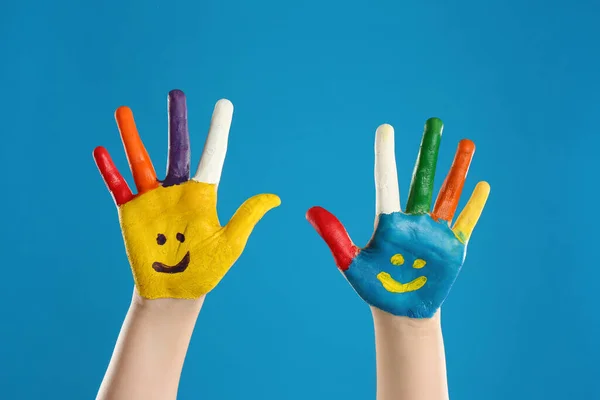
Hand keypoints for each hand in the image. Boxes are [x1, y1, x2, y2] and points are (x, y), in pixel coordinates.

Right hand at [93, 90, 279, 298]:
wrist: (175, 293)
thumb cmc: (206, 270)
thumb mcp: (230, 243)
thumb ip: (246, 216)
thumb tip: (274, 198)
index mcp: (203, 195)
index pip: (212, 155)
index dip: (218, 130)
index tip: (224, 104)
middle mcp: (177, 191)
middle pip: (176, 149)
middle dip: (176, 122)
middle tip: (176, 94)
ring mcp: (153, 200)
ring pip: (142, 161)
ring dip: (132, 137)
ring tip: (123, 110)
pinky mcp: (131, 213)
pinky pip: (119, 187)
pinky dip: (110, 170)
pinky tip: (101, 150)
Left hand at [307, 120, 488, 317]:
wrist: (400, 312)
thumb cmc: (374, 287)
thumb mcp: (350, 263)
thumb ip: (334, 236)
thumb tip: (309, 211)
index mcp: (388, 221)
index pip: (386, 180)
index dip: (384, 155)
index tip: (385, 129)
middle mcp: (413, 220)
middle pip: (422, 178)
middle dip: (428, 150)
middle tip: (433, 121)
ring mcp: (435, 232)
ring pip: (447, 193)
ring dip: (457, 169)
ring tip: (466, 143)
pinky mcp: (453, 248)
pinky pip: (466, 221)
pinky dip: (474, 205)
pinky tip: (483, 185)